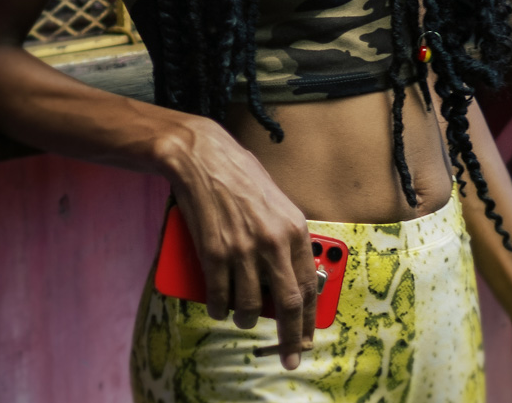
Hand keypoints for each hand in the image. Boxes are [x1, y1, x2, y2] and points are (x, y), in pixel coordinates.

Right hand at [156, 117, 319, 370]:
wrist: (202, 156)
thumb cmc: (239, 176)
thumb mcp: (276, 204)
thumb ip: (285, 240)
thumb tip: (288, 278)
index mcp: (295, 229)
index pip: (309, 286)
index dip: (309, 319)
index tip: (307, 338)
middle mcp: (273, 242)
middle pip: (287, 304)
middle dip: (289, 338)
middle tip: (288, 356)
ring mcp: (243, 249)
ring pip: (249, 306)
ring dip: (244, 320)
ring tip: (241, 319)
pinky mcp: (214, 252)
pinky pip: (219, 295)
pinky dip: (218, 308)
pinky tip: (219, 308)